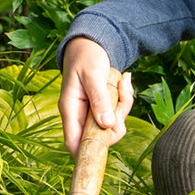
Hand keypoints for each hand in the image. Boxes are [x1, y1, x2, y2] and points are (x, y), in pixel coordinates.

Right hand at [59, 36, 132, 153]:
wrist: (91, 44)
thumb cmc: (86, 56)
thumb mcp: (93, 75)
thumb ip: (99, 99)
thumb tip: (106, 125)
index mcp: (70, 109)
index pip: (73, 141)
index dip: (86, 150)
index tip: (105, 147)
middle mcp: (80, 115)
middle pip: (99, 137)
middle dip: (116, 121)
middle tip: (121, 96)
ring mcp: (92, 113)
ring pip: (112, 126)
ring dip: (123, 106)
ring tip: (122, 82)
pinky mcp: (102, 109)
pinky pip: (118, 114)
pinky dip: (124, 100)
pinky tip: (123, 82)